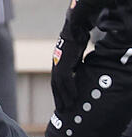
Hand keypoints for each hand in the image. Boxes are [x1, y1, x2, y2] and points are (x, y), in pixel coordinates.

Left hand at [50, 0, 91, 114]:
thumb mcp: (76, 52)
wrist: (75, 26)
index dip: (59, 92)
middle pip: (55, 87)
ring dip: (64, 98)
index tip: (62, 102)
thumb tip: (80, 68)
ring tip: (68, 108)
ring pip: (59, 87)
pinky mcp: (64, 63)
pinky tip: (73, 98)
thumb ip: (76, 62)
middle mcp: (56, 65)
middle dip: (59, 99)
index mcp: (58, 63)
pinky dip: (69, 90)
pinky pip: (66, 81)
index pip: (57, 82)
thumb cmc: (77, 36)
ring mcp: (59, 65)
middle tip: (63, 111)